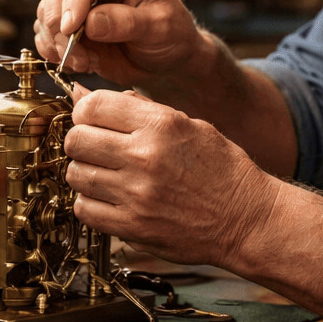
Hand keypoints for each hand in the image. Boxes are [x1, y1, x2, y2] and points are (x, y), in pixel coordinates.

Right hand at [34, 0, 209, 89]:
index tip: (70, 28)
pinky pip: (45, 32)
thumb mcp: (160, 27)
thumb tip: (90, 22)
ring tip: (84, 62)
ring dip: (56, 40)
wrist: (167, 60)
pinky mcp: (69, 21)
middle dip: (58, 20)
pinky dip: (52, 50)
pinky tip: (78, 63)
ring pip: (47, 9)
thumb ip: (127, 22)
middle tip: (69, 50)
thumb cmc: (171, 36)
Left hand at [61, 86, 279, 267]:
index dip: (85, 111)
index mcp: (161, 125)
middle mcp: (146, 157)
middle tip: (95, 148)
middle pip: (77, 140)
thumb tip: (84, 94)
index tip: (92, 120)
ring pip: (76, 175)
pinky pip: (85, 209)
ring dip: (85, 172)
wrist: (246, 219)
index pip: (92, 106)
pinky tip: (109, 199)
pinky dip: (90, 203)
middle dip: (80, 141)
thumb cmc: (220, 169)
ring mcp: (137, 195)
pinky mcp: (133, 227)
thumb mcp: (188, 124)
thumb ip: (137, 108)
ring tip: (104, 174)